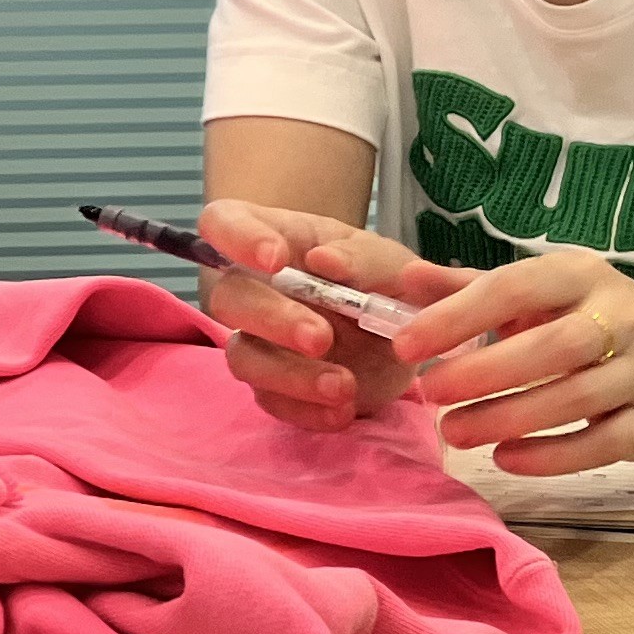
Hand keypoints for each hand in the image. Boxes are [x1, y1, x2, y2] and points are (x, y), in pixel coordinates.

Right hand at [196, 199, 470, 432]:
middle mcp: (256, 287)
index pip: (225, 223)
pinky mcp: (272, 386)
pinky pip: (270, 400)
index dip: (236, 238)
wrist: (408, 341)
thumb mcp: (394, 265)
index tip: (276, 260)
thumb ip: (368, 259)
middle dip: (271, 319)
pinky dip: (305, 410)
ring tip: (345, 386)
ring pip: (241, 357)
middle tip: (321, 338)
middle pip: (227, 297)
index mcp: (279, 238)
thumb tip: (325, 261)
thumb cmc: (389, 285)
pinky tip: (343, 410)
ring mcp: (259, 340)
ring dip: (289, 374)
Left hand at [387, 241, 633, 472]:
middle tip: (429, 393)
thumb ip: (472, 288)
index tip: (407, 343)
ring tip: (454, 431)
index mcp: (582, 276)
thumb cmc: (596, 318)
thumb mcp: (542, 292)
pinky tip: (505, 459)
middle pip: (554, 346)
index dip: (459, 315)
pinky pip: (602, 444)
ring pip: (577, 398)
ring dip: (509, 418)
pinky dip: (552, 456)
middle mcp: (622, 318)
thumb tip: (404, 279)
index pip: (517, 286)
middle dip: (485, 371)